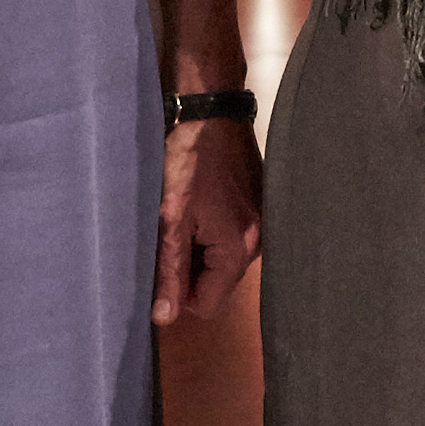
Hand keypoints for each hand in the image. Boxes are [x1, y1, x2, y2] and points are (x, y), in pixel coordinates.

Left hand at [154, 115, 263, 323]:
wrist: (210, 108)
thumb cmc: (189, 157)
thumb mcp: (171, 218)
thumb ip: (170, 271)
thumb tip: (165, 317)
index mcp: (239, 247)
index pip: (209, 305)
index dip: (179, 293)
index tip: (162, 264)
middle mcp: (259, 238)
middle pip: (218, 281)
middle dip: (191, 267)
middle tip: (169, 234)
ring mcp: (262, 218)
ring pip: (222, 257)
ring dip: (200, 245)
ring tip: (182, 214)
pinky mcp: (258, 201)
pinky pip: (232, 233)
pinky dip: (212, 227)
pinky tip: (198, 201)